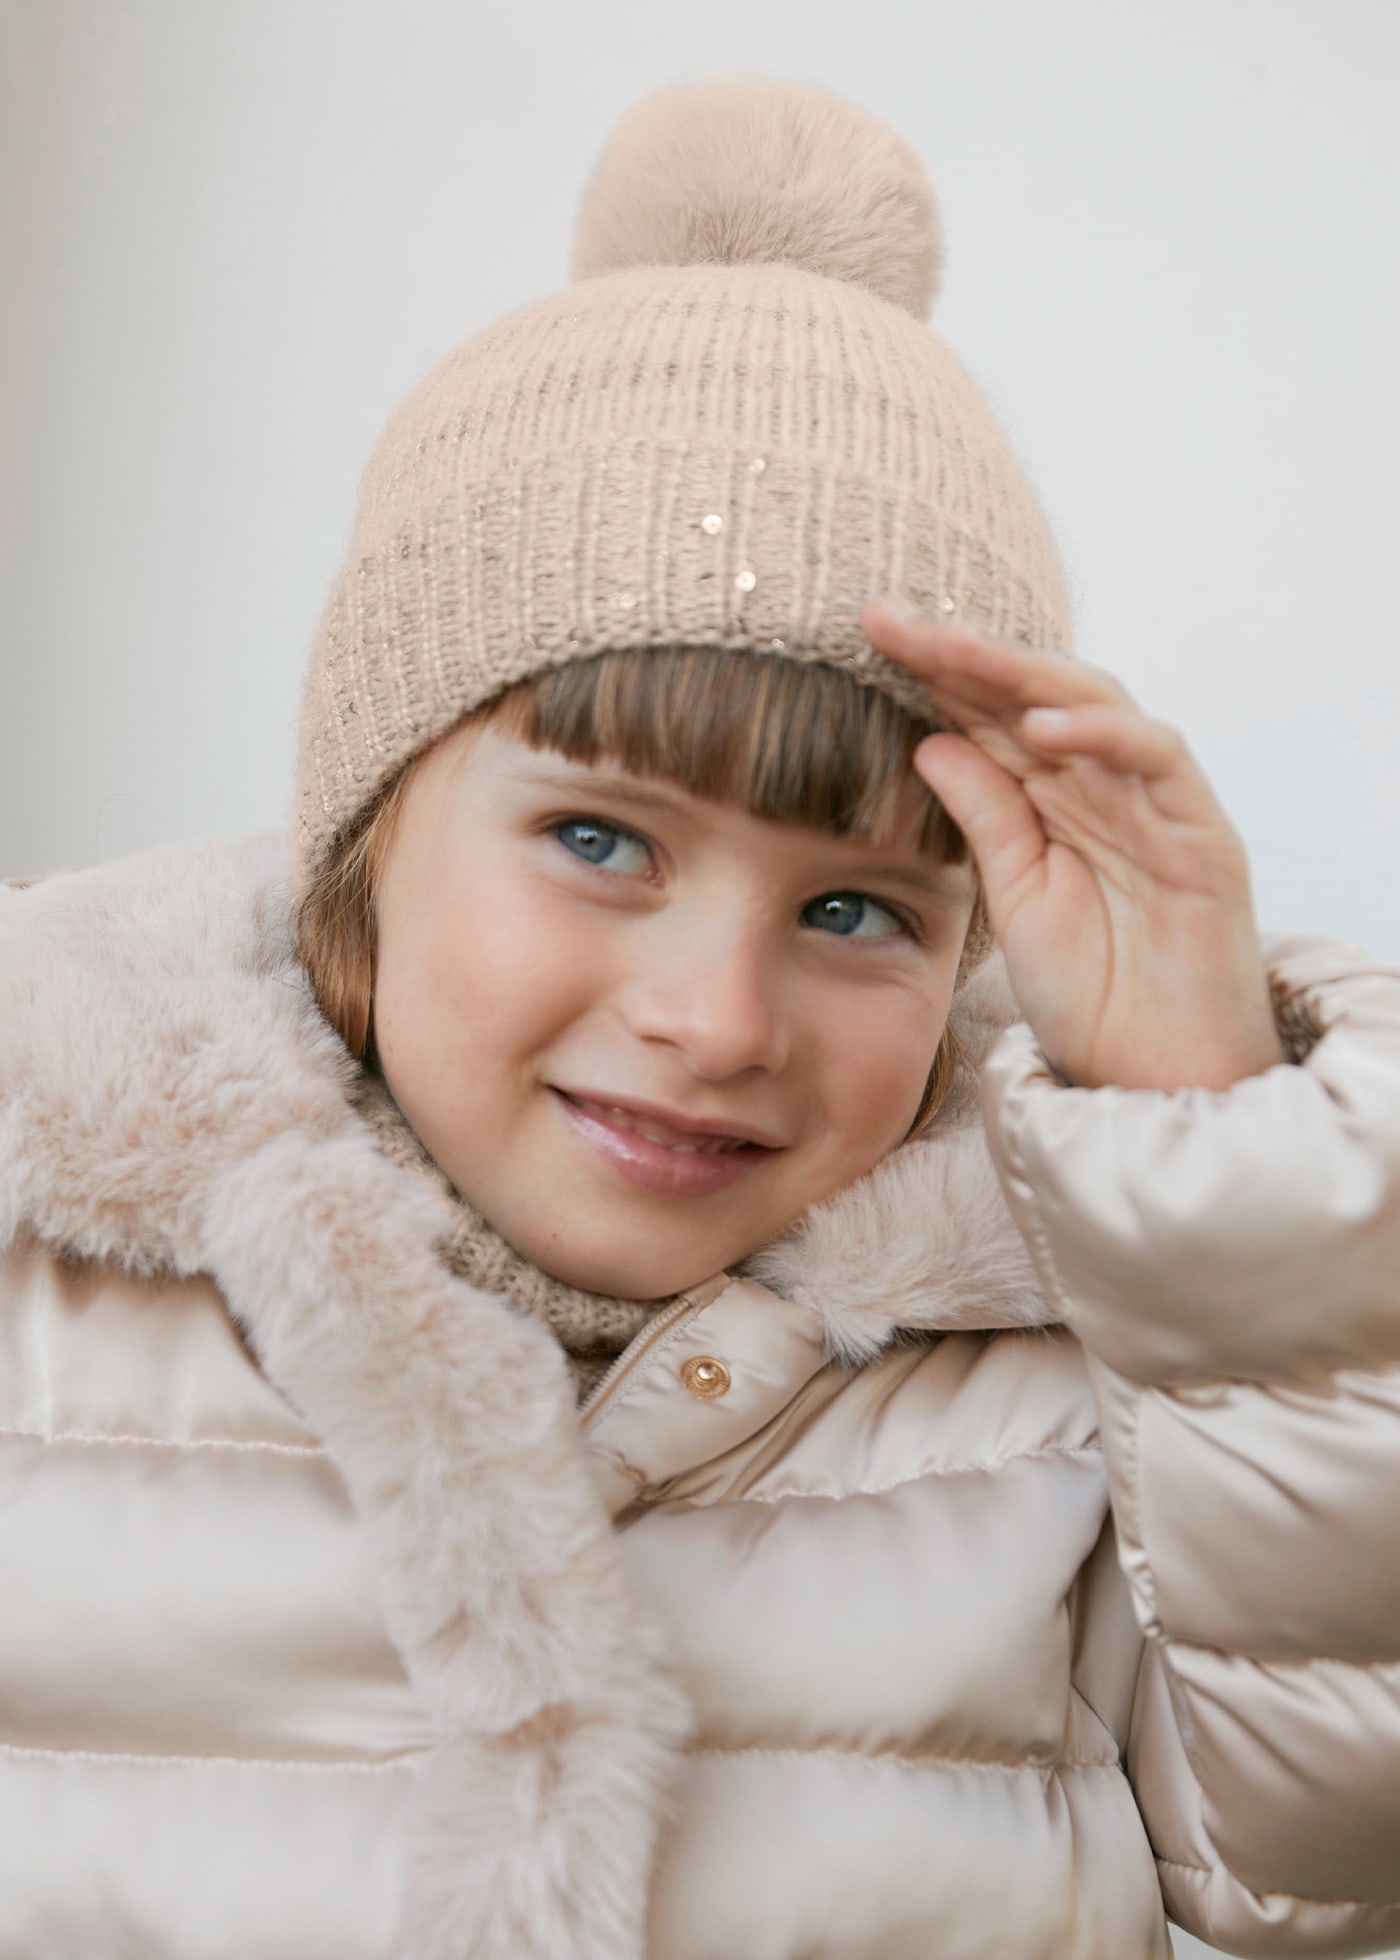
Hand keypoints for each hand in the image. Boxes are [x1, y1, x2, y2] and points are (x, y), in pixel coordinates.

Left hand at [859, 598, 1287, 1092]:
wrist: (1159, 1082)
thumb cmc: (1095, 996)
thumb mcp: (1015, 897)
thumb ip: (984, 817)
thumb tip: (928, 741)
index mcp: (1057, 800)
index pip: (992, 716)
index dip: (933, 673)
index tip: (865, 636)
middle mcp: (1108, 787)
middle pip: (1033, 695)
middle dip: (961, 650)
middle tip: (887, 616)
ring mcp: (1159, 805)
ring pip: (1095, 705)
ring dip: (1022, 672)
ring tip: (950, 647)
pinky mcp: (1204, 835)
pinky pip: (1159, 761)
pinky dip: (1105, 734)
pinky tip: (1044, 726)